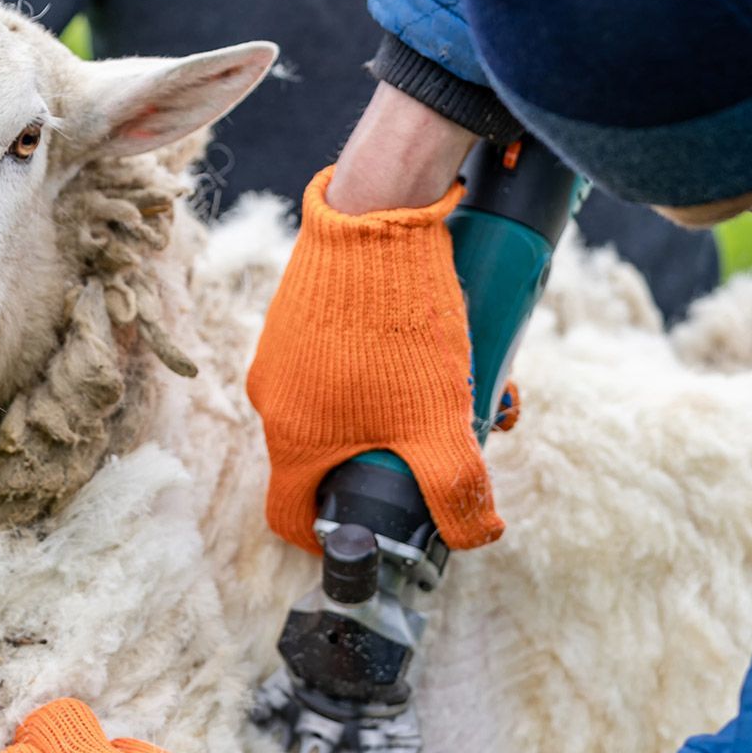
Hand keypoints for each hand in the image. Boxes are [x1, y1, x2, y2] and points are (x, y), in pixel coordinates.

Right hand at [248, 166, 503, 553]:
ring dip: (396, 410)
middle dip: (392, 462)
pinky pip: (338, 360)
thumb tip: (478, 536)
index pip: (293, 517)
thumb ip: (458, 489)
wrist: (377, 216)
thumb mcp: (437, 422)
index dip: (331, 536)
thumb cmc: (396, 326)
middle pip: (329, 459)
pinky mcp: (300, 311)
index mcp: (292, 439)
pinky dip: (381, 367)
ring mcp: (282, 351)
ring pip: (341, 405)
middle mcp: (274, 399)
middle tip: (442, 444)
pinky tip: (428, 346)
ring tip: (455, 386)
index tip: (374, 529)